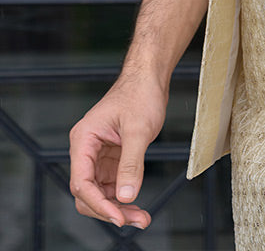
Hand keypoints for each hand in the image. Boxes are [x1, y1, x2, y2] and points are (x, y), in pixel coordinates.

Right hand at [69, 75, 167, 228]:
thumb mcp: (138, 130)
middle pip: (88, 193)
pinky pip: (112, 185)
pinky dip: (123, 196)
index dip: (98, 204)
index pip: (81, 182)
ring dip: (118, 207)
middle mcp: (87, 149)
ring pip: (100, 193)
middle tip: (135, 220)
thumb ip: (131, 164)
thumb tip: (125, 196)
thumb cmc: (140, 93)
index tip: (118, 216)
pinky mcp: (112, 157)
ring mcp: (98, 155)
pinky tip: (136, 204)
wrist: (149, 78)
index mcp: (84, 140)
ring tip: (141, 217)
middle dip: (109, 210)